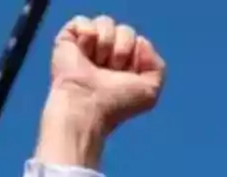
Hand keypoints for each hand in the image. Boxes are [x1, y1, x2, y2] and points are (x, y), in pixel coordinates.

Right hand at [35, 15, 165, 167]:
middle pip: (126, 31)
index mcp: (125, 64)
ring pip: (106, 23)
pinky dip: (88, 37)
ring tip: (96, 64)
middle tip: (110, 71)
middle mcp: (107, 54)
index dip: (137, 57)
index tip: (126, 77)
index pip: (139, 42)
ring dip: (106, 45)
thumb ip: (158, 67)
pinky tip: (83, 54)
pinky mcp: (69, 39)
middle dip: (123, 50)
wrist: (87, 106)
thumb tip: (141, 41)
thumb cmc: (116, 104)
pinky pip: (84, 21)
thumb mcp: (150, 91)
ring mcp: (88, 45)